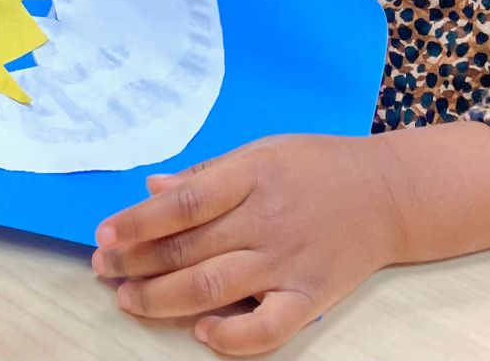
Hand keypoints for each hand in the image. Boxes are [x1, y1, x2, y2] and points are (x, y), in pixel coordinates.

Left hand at [91, 133, 401, 355]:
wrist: (387, 194)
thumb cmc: (316, 166)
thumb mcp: (262, 151)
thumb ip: (208, 173)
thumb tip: (152, 188)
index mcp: (253, 176)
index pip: (183, 204)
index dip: (138, 222)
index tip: (104, 233)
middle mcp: (267, 220)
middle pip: (188, 249)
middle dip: (136, 262)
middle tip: (103, 268)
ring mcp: (288, 263)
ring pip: (212, 288)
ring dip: (161, 299)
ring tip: (127, 299)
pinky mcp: (311, 298)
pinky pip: (266, 330)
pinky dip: (230, 338)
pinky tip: (199, 332)